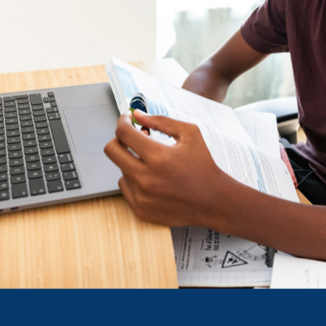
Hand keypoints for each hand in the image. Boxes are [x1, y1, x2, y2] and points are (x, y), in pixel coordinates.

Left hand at [103, 112, 233, 226]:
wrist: (214, 201)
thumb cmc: (203, 165)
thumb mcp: (190, 134)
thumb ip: (161, 121)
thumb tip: (138, 115)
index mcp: (159, 157)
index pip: (124, 133)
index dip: (123, 121)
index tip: (127, 119)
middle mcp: (146, 178)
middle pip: (112, 150)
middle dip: (119, 139)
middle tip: (131, 137)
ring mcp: (142, 196)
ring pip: (120, 169)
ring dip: (131, 161)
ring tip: (151, 161)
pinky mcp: (141, 210)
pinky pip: (125, 187)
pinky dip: (133, 179)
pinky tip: (151, 177)